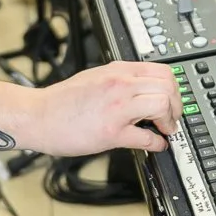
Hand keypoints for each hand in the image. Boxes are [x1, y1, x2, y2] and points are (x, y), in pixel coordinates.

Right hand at [33, 61, 179, 156]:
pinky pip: (146, 136)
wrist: (38, 116)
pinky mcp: (112, 132)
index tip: (173, 99)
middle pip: (167, 86)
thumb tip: (141, 87)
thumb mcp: (95, 77)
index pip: (162, 70)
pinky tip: (155, 145)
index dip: (174, 87)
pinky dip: (157, 143)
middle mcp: (120, 85)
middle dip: (177, 104)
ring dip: (170, 120)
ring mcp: (117, 107)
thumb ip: (120, 79)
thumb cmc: (62, 101)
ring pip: (162, 104)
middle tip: (173, 117)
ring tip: (165, 129)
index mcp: (117, 71)